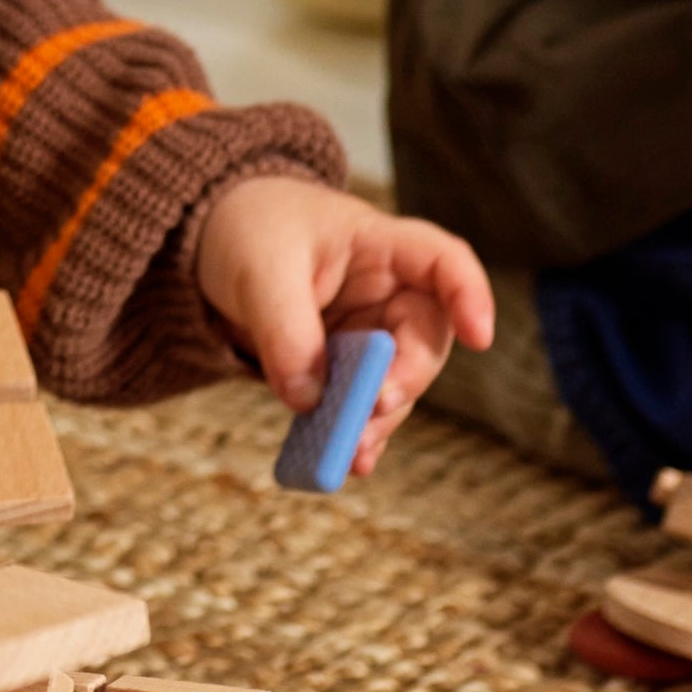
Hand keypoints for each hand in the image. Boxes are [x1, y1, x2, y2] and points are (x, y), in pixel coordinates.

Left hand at [192, 171, 494, 477]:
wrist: (213, 242)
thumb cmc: (250, 230)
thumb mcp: (259, 270)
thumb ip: (286, 329)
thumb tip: (308, 399)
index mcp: (380, 245)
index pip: (443, 261)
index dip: (470, 296)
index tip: (478, 339)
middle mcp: (387, 291)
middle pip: (424, 339)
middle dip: (404, 379)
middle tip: (373, 409)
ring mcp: (369, 332)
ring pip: (395, 383)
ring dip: (377, 419)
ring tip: (349, 451)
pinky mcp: (345, 367)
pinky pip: (360, 404)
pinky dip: (352, 432)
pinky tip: (343, 461)